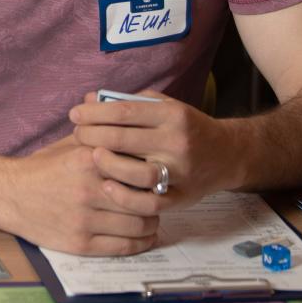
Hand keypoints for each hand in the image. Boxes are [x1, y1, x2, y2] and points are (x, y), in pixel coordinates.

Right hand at [0, 135, 161, 255]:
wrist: (9, 194)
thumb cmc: (43, 168)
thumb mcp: (71, 144)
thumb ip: (103, 139)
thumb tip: (136, 134)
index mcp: (90, 160)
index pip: (139, 168)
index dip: (154, 174)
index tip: (157, 177)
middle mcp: (89, 189)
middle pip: (145, 199)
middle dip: (156, 202)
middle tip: (157, 201)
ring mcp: (85, 219)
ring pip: (139, 225)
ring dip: (151, 224)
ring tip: (149, 219)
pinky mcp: (80, 243)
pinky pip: (123, 246)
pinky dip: (140, 244)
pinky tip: (142, 237)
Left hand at [69, 91, 240, 211]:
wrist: (226, 154)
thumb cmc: (186, 127)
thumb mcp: (164, 106)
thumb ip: (128, 103)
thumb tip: (88, 100)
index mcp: (172, 115)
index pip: (125, 112)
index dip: (95, 113)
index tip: (75, 114)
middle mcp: (177, 142)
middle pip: (125, 140)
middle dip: (93, 136)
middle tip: (77, 134)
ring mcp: (180, 172)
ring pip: (136, 172)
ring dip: (107, 164)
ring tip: (91, 156)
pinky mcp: (181, 197)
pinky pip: (149, 202)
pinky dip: (125, 197)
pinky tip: (107, 186)